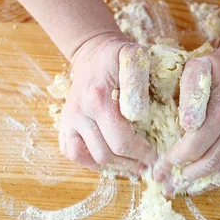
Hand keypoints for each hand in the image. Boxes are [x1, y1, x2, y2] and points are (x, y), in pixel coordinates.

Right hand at [59, 33, 156, 175]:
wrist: (93, 52)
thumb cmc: (119, 57)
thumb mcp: (134, 58)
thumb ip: (138, 82)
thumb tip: (139, 114)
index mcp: (99, 98)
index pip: (121, 140)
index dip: (142, 153)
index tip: (156, 155)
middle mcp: (79, 112)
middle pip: (105, 154)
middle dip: (130, 163)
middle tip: (148, 164)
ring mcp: (68, 120)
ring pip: (88, 158)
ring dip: (112, 167)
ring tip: (132, 166)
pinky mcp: (63, 124)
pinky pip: (73, 153)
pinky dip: (91, 163)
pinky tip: (111, 160)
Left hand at [154, 44, 219, 194]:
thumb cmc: (218, 70)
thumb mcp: (198, 67)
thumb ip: (188, 90)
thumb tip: (186, 125)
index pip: (195, 145)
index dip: (174, 161)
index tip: (160, 168)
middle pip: (211, 162)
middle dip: (186, 177)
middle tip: (170, 184)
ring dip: (206, 184)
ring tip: (188, 188)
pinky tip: (212, 180)